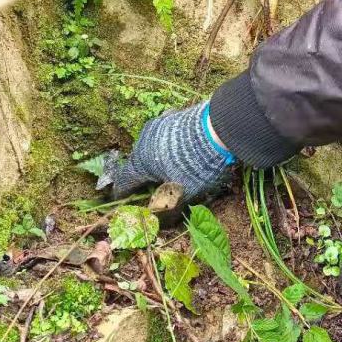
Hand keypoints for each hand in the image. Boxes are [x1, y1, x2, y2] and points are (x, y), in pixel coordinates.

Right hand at [100, 101, 236, 201]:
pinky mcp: (173, 117)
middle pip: (137, 164)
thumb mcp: (183, 195)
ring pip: (150, 148)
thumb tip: (161, 224)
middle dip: (143, 178)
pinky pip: (165, 136)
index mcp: (140, 162)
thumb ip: (168, 212)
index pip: (124, 182)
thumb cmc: (196, 165)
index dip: (123, 196)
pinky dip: (168, 147)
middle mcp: (143, 142)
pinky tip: (181, 152)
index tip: (124, 203)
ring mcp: (158, 126)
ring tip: (171, 171)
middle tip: (153, 190)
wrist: (218, 129)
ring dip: (156, 161)